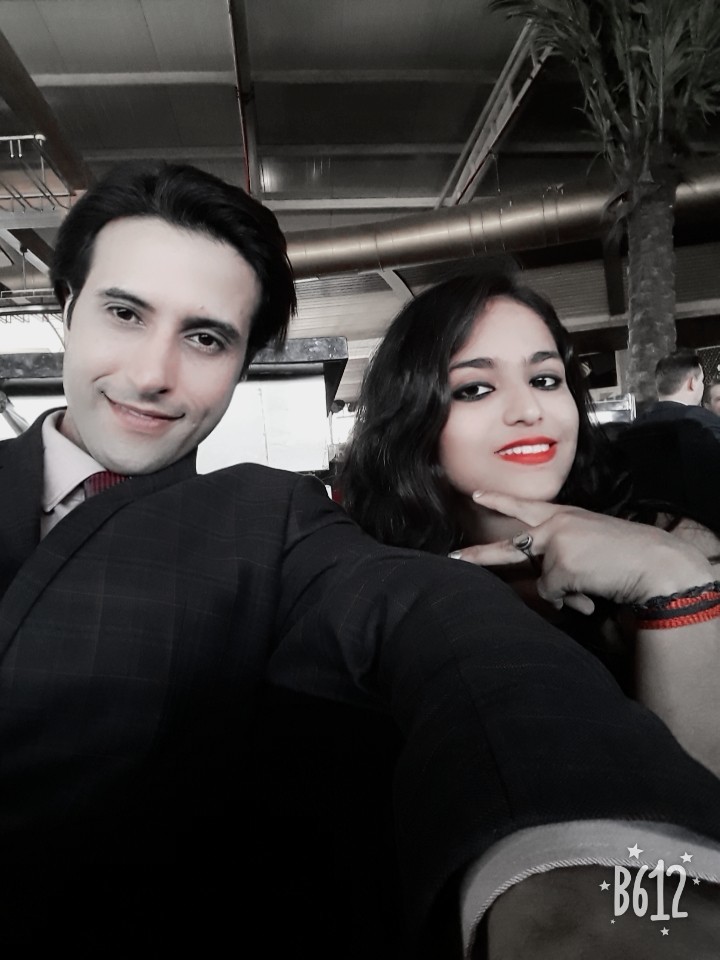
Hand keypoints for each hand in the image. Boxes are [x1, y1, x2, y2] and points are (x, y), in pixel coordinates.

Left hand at [450, 492, 713, 613]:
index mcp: (564, 516)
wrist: (653, 561)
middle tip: (453, 558)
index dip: (499, 500)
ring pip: (545, 583)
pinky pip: (557, 595)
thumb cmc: (625, 555)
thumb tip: (551, 593)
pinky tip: (594, 590)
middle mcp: (554, 526)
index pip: (525, 507)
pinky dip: (574, 599)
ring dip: (567, 591)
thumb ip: (562, 562)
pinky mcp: (559, 566)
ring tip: (593, 583)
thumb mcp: (588, 548)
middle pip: (510, 546)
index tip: (477, 494)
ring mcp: (554, 545)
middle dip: (479, 557)